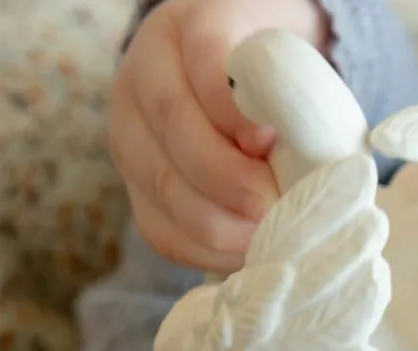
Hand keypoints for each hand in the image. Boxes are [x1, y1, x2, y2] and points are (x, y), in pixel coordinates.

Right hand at [109, 0, 329, 272]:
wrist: (236, 92)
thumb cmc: (273, 79)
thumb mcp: (285, 63)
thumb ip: (287, 94)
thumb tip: (281, 156)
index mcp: (184, 30)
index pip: (203, 60)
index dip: (232, 108)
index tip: (271, 141)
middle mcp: (141, 78)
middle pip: (174, 131)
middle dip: (230, 181)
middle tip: (274, 207)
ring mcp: (130, 138)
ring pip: (162, 188)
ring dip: (220, 225)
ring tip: (266, 237)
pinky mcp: (136, 192)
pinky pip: (162, 232)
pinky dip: (207, 252)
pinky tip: (245, 254)